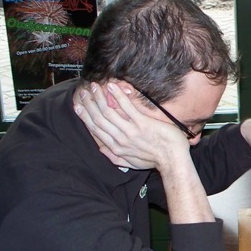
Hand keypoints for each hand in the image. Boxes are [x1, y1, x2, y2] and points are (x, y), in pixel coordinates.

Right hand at [74, 82, 189, 169]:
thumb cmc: (154, 161)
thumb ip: (114, 157)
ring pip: (109, 112)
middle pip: (98, 118)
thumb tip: (101, 150)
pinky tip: (112, 86)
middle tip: (84, 91)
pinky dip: (118, 96)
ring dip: (100, 97)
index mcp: (116, 148)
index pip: (95, 129)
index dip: (85, 116)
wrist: (173, 161)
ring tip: (95, 86)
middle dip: (89, 104)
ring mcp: (131, 131)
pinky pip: (127, 107)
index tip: (78, 106)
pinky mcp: (143, 124)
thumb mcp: (131, 163)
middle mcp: (120, 139)